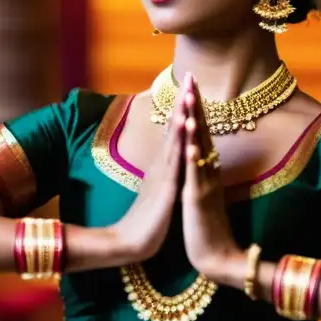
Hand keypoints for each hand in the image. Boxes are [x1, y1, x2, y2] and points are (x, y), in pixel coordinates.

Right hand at [110, 74, 190, 262]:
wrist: (132, 244)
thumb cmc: (148, 222)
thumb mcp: (159, 193)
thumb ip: (163, 176)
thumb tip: (167, 164)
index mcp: (163, 167)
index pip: (174, 132)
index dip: (181, 109)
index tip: (189, 86)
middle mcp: (162, 166)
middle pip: (174, 127)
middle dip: (182, 101)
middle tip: (189, 76)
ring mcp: (163, 175)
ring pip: (174, 139)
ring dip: (181, 114)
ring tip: (187, 91)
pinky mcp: (167, 188)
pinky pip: (176, 161)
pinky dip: (181, 141)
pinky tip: (186, 125)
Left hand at [182, 77, 242, 281]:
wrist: (215, 259)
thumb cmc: (206, 229)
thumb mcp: (202, 195)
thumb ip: (202, 175)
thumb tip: (200, 157)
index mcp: (206, 171)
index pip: (201, 133)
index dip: (196, 108)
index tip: (189, 84)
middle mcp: (209, 173)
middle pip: (203, 132)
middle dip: (196, 104)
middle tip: (191, 77)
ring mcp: (205, 184)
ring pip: (200, 148)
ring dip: (196, 123)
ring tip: (190, 99)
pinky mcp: (198, 200)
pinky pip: (195, 174)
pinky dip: (192, 155)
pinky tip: (189, 141)